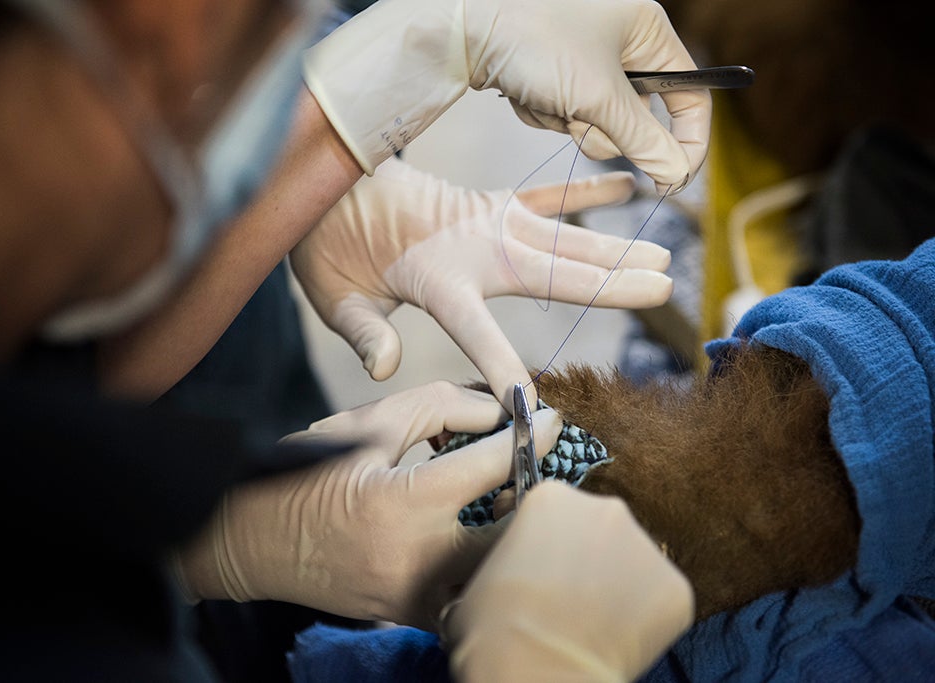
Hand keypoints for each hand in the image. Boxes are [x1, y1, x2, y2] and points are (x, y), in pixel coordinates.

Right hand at [174, 381, 563, 629]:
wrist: (251, 544)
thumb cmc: (304, 476)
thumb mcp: (366, 426)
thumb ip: (437, 407)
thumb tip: (495, 410)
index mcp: (404, 503)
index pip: (494, 464)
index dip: (532, 433)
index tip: (552, 418)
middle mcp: (418, 559)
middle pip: (516, 532)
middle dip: (535, 493)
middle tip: (532, 467)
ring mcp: (417, 596)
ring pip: (500, 571)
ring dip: (515, 533)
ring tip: (510, 499)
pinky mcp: (411, 615)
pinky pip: (471, 594)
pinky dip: (486, 566)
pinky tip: (480, 535)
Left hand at [289, 158, 671, 407]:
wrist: (328, 179)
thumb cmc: (330, 247)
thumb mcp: (334, 298)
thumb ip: (362, 334)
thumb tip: (383, 369)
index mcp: (436, 279)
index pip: (476, 332)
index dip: (503, 366)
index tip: (530, 405)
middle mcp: (474, 246)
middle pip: (549, 270)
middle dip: (606, 283)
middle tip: (660, 289)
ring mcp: (487, 219)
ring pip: (562, 237)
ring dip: (612, 248)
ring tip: (661, 260)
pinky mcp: (489, 202)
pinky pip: (546, 196)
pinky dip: (586, 191)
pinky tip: (628, 186)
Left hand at [304, 0, 709, 193]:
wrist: (467, 29)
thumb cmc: (537, 45)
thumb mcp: (598, 98)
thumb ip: (643, 141)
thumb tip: (676, 175)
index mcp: (647, 30)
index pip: (691, 95)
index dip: (688, 142)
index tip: (674, 180)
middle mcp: (623, 39)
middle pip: (640, 116)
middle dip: (606, 128)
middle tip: (582, 120)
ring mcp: (587, 57)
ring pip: (599, 122)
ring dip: (573, 123)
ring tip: (547, 97)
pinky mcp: (555, 72)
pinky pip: (567, 113)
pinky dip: (547, 112)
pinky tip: (525, 91)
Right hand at [444, 481, 694, 682]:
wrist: (535, 670)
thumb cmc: (495, 627)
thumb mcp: (483, 570)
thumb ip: (511, 555)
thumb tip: (517, 571)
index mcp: (552, 496)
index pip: (555, 510)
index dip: (547, 543)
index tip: (540, 570)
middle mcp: (604, 509)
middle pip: (598, 530)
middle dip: (588, 558)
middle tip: (568, 598)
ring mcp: (645, 546)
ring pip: (632, 562)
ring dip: (618, 585)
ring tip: (593, 622)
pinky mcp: (675, 587)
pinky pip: (660, 597)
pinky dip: (645, 617)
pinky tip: (618, 638)